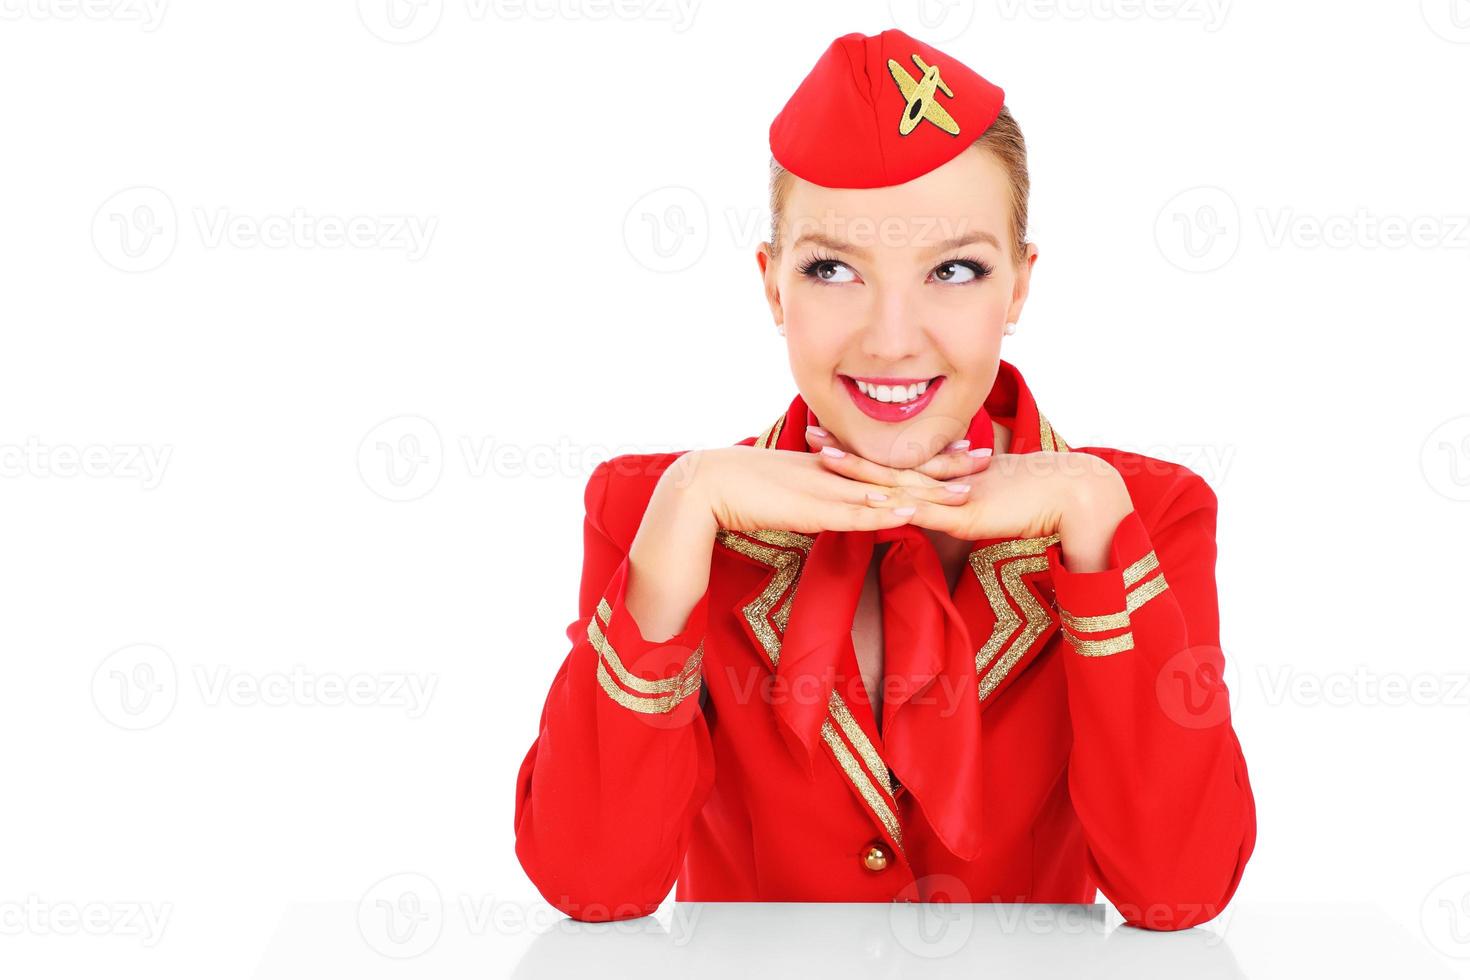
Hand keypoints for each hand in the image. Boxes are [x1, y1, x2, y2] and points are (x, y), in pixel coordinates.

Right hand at [656, 442, 971, 537]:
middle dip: (945, 464)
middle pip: (901, 467)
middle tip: (986, 456)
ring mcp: (828, 489)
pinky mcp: (813, 508)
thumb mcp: (792, 493)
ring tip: (967, 489)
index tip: (962, 447)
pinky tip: (913, 513)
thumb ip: (819, 497)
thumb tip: (839, 507)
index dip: (927, 455)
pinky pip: (856, 512)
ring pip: (888, 488)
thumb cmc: (744, 491)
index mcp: (836, 467)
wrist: (709, 486)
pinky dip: (886, 513)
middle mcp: (839, 473)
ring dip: (929, 490)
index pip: (890, 459)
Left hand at [811, 435, 1128, 543]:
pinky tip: (872, 499)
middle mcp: (940, 479)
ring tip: (827, 457)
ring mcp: (951, 494)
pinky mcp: (965, 513)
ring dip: (862, 469)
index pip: (890, 460)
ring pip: (898, 480)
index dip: (857, 449)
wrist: (1068, 495)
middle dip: (846, 451)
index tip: (824, 435)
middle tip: (808, 432)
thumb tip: (923, 517)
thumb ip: (949, 512)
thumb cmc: (1026, 502)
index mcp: (940, 476)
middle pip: (884, 462)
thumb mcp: (978, 509)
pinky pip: (926, 508)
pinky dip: (898, 503)